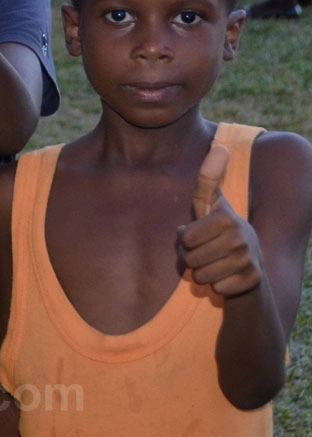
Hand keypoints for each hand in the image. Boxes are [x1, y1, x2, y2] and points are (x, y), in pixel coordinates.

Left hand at [177, 145, 264, 297]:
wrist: (249, 265)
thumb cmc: (220, 231)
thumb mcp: (211, 205)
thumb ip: (209, 179)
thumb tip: (219, 146)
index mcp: (227, 218)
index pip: (184, 238)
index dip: (185, 241)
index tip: (199, 236)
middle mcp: (242, 237)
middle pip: (189, 259)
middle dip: (192, 259)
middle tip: (206, 253)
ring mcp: (249, 260)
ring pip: (200, 277)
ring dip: (202, 274)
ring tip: (215, 264)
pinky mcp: (252, 281)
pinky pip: (216, 290)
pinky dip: (217, 287)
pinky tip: (227, 277)